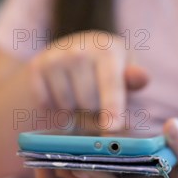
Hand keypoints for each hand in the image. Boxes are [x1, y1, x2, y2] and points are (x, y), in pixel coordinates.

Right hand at [28, 30, 148, 177]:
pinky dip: (55, 109)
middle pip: (89, 104)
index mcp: (108, 50)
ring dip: (75, 113)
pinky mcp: (36, 67)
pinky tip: (61, 97)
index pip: (111, 85)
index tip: (113, 128)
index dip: (113, 108)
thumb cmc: (106, 69)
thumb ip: (134, 80)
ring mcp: (55, 57)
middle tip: (96, 107)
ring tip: (79, 100)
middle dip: (95, 114)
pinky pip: (47, 105)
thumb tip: (141, 77)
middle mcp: (80, 49)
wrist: (72, 53)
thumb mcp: (125, 71)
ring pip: (67, 107)